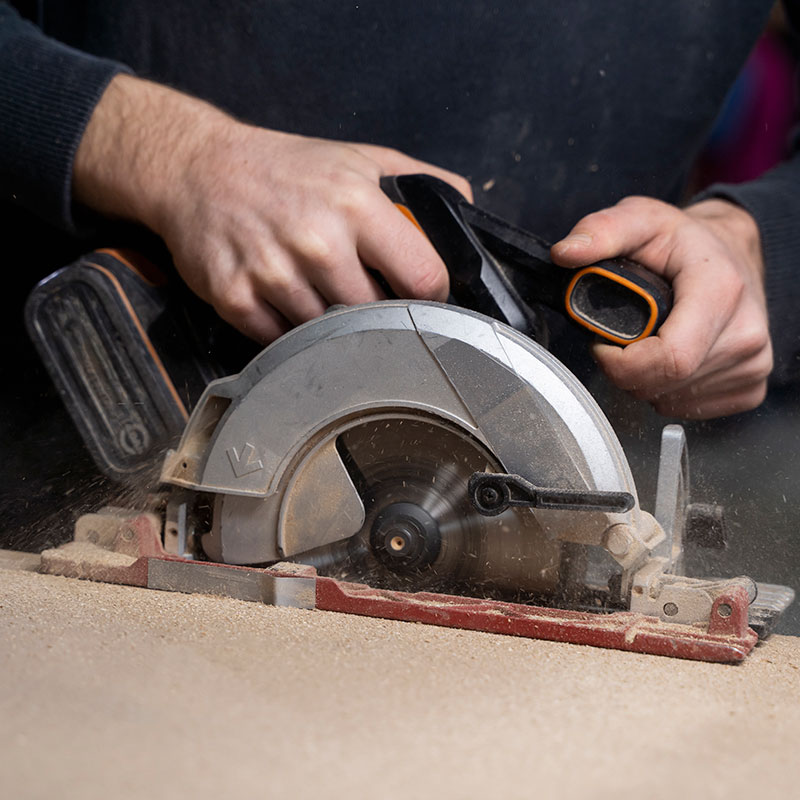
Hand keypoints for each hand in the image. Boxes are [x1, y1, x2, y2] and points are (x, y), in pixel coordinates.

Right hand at [73, 75, 471, 341]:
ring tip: (315, 289)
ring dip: (328, 323)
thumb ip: (418, 184)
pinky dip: (288, 329)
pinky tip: (284, 298)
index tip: (418, 296)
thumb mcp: (359, 159)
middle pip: (376, 316)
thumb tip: (465, 209)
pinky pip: (282, 340)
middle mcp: (316, 240)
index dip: (429, 295)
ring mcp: (273, 272)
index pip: (422, 278)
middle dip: (375, 311)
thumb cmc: (284, 168)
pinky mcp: (236, 297)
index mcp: (356, 204)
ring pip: (328, 334)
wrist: (198, 168)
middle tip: (360, 292)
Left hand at [551, 196, 771, 418]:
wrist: (731, 253)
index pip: (668, 359)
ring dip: (643, 380)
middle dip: (624, 369)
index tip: (604, 342)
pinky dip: (666, 391)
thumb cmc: (685, 242)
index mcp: (720, 292)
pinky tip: (668, 358)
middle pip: (661, 384)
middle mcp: (745, 333)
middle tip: (622, 337)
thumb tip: (565, 252)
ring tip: (648, 341)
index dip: (621, 362)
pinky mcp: (751, 388)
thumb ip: (601, 231)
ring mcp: (753, 365)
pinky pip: (689, 408)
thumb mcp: (640, 219)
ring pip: (669, 400)